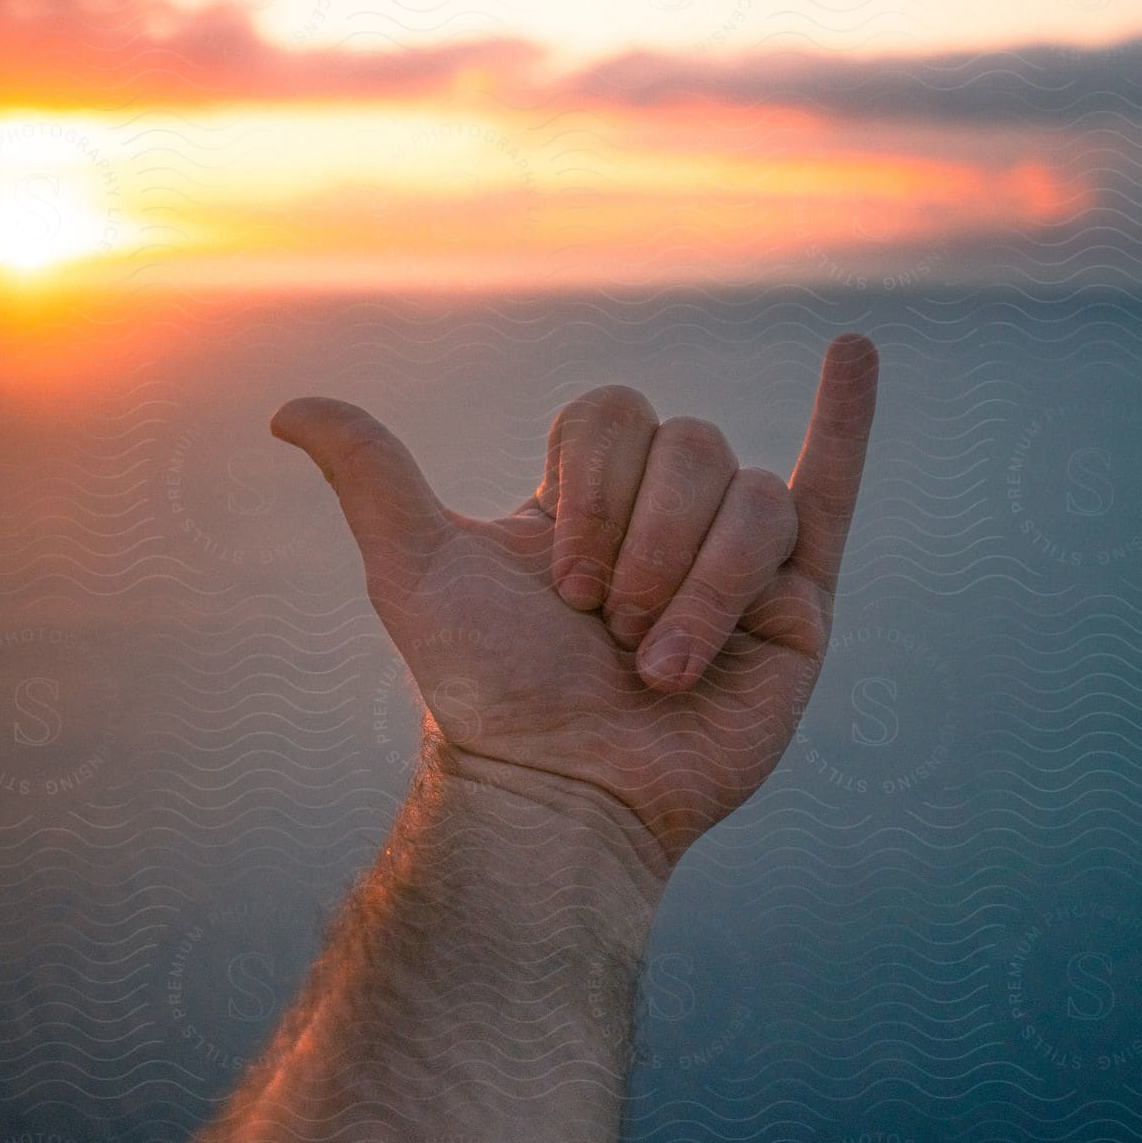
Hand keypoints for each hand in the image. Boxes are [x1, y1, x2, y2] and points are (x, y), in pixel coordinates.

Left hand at [270, 334, 878, 868]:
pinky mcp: (796, 606)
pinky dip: (848, 421)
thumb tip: (286, 407)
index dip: (591, 485)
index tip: (559, 579)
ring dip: (697, 584)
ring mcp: (734, 560)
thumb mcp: (417, 571)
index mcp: (589, 503)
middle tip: (608, 627)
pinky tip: (854, 351)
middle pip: (688, 445)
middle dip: (642, 540)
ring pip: (748, 497)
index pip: (612, 415)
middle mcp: (664, 519)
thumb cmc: (489, 693)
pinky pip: (831, 493)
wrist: (564, 791)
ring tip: (659, 665)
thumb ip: (371, 477)